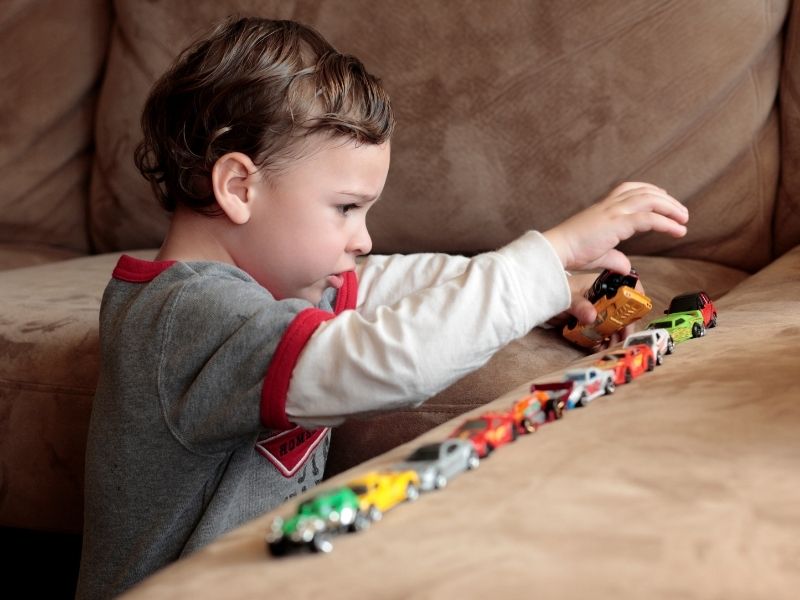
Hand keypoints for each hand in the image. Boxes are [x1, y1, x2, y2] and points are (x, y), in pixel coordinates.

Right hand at [543, 182, 687, 272]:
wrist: (556, 250)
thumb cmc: (571, 251)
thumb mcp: (598, 254)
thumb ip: (614, 257)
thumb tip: (626, 267)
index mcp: (603, 208)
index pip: (629, 189)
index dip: (649, 191)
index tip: (663, 197)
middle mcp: (609, 206)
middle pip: (644, 191)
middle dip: (666, 199)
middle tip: (681, 212)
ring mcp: (613, 212)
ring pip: (650, 200)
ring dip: (671, 208)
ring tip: (684, 219)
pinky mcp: (617, 223)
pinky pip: (648, 218)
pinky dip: (667, 223)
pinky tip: (678, 230)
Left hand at [550, 272, 648, 350]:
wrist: (538, 301)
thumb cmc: (553, 292)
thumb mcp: (566, 298)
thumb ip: (578, 305)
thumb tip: (592, 316)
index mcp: (599, 285)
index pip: (624, 286)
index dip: (634, 297)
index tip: (637, 313)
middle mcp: (600, 297)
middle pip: (621, 310)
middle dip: (624, 324)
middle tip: (623, 339)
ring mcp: (594, 310)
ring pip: (611, 322)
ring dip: (614, 335)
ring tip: (611, 346)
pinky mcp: (588, 322)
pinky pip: (600, 331)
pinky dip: (602, 339)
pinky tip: (600, 347)